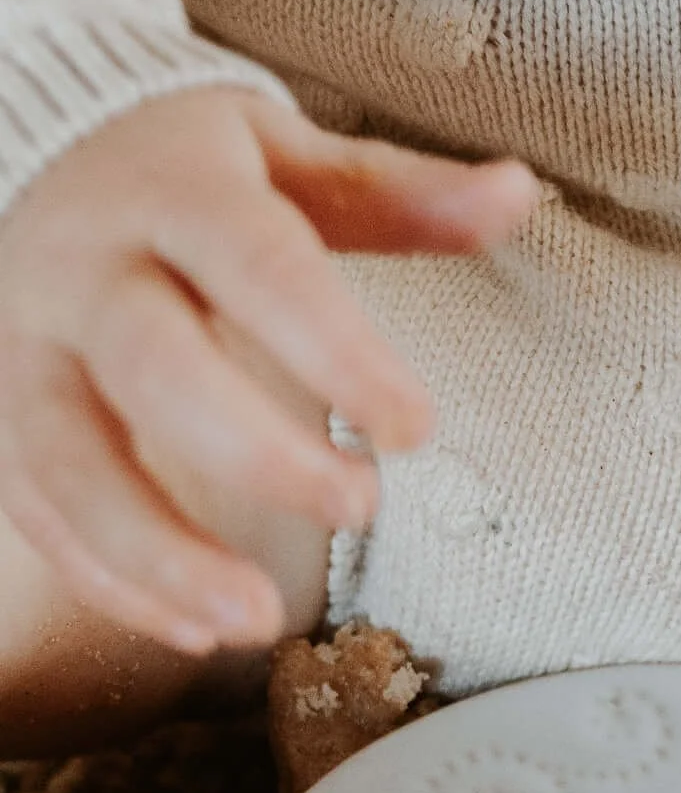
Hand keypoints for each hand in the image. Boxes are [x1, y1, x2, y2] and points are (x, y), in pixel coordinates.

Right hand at [0, 88, 536, 652]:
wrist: (41, 162)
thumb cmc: (190, 173)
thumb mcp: (291, 160)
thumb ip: (400, 192)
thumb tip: (518, 194)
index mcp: (174, 192)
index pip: (257, 265)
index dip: (335, 349)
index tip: (417, 429)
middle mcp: (85, 270)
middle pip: (154, 366)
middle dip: (254, 453)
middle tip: (360, 508)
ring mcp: (27, 350)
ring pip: (69, 461)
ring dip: (160, 554)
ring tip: (257, 622)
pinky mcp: (0, 419)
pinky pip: (37, 510)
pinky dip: (111, 579)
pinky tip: (193, 632)